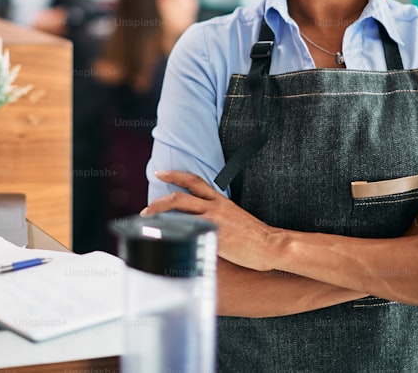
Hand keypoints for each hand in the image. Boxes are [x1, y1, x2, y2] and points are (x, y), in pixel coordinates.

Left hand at [142, 171, 276, 271]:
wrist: (270, 244)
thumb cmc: (255, 234)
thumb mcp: (235, 217)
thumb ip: (218, 215)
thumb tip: (202, 221)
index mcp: (220, 201)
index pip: (195, 181)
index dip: (176, 175)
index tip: (161, 173)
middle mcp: (215, 208)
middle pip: (181, 197)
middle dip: (160, 200)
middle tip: (147, 207)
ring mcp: (213, 222)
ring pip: (181, 212)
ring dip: (161, 215)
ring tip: (149, 222)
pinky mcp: (214, 238)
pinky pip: (190, 233)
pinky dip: (175, 235)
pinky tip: (166, 241)